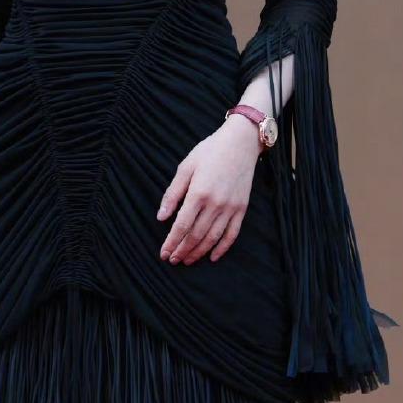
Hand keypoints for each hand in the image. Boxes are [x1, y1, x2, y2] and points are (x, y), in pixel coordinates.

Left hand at [156, 117, 260, 264]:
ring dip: (198, 252)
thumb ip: (173, 194)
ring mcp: (230, 208)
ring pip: (212, 238)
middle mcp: (216, 204)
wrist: (240, 142)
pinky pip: (232, 234)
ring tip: (187, 260)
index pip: (182, 226)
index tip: (163, 253)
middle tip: (173, 260)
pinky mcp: (242, 208)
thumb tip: (161, 217)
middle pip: (196, 235)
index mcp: (198, 193)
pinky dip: (222, 248)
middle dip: (182, 250)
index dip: (172, 242)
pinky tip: (212, 257)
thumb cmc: (210, 151)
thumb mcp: (186, 167)